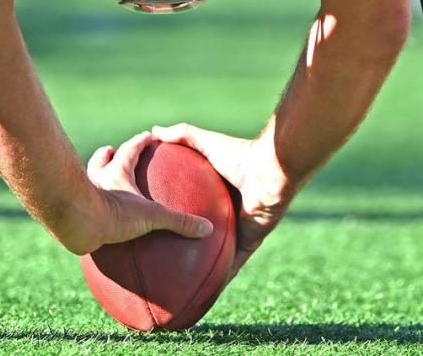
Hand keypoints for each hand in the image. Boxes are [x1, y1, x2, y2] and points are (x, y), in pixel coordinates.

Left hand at [81, 131, 212, 251]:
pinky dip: (86, 207)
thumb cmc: (113, 213)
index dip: (140, 142)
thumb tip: (207, 229)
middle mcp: (98, 179)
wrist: (77, 225)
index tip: (148, 135)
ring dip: (93, 177)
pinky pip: (81, 206)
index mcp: (117, 172)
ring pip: (87, 179)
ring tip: (98, 179)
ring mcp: (83, 193)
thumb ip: (179, 222)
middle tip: (111, 150)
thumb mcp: (151, 217)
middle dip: (108, 154)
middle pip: (101, 160)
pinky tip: (90, 220)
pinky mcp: (74, 211)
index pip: (131, 150)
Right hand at [151, 123, 292, 278]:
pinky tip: (207, 293)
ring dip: (207, 271)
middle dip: (190, 247)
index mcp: (219, 194)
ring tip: (183, 287)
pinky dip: (223, 279)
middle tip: (165, 260)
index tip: (160, 225)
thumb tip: (153, 130)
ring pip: (220, 256)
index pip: (195, 208)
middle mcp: (229, 214)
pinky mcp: (250, 241)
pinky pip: (234, 265)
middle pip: (205, 235)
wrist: (268, 172)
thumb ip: (181, 135)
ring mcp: (241, 229)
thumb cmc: (238, 155)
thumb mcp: (203, 142)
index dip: (179, 217)